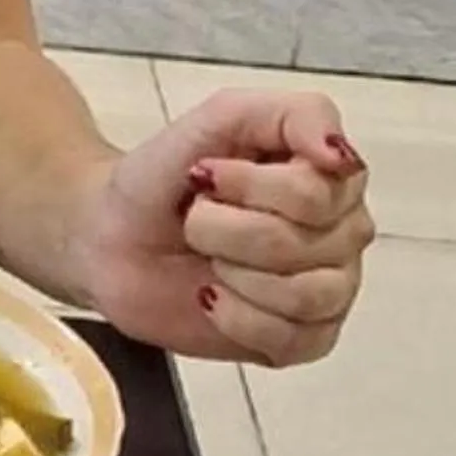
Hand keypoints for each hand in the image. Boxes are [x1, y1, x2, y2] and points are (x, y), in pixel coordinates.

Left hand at [73, 88, 373, 366]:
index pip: (318, 191)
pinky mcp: (303, 339)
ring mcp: (330, 288)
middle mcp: (343, 232)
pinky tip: (213, 297)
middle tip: (198, 219)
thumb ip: (292, 115)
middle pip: (303, 243)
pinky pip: (295, 341)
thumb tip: (342, 154)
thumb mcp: (219, 118)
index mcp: (332, 177)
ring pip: (305, 295)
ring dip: (234, 274)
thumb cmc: (165, 178)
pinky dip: (239, 319)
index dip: (249, 186)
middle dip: (226, 230)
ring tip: (208, 258)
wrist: (111, 238)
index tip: (205, 174)